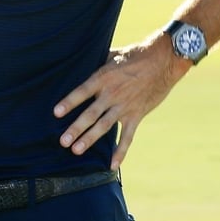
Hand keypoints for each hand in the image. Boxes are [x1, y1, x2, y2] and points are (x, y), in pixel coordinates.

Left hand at [53, 38, 189, 169]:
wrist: (163, 62)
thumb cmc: (135, 56)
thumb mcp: (112, 55)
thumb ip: (96, 64)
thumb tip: (79, 62)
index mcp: (103, 78)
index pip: (82, 92)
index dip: (69, 102)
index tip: (56, 113)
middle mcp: (112, 94)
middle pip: (91, 114)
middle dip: (76, 128)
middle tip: (63, 141)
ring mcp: (124, 106)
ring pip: (104, 126)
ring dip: (90, 139)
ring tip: (76, 150)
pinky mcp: (136, 115)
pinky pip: (127, 136)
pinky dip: (121, 151)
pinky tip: (112, 165)